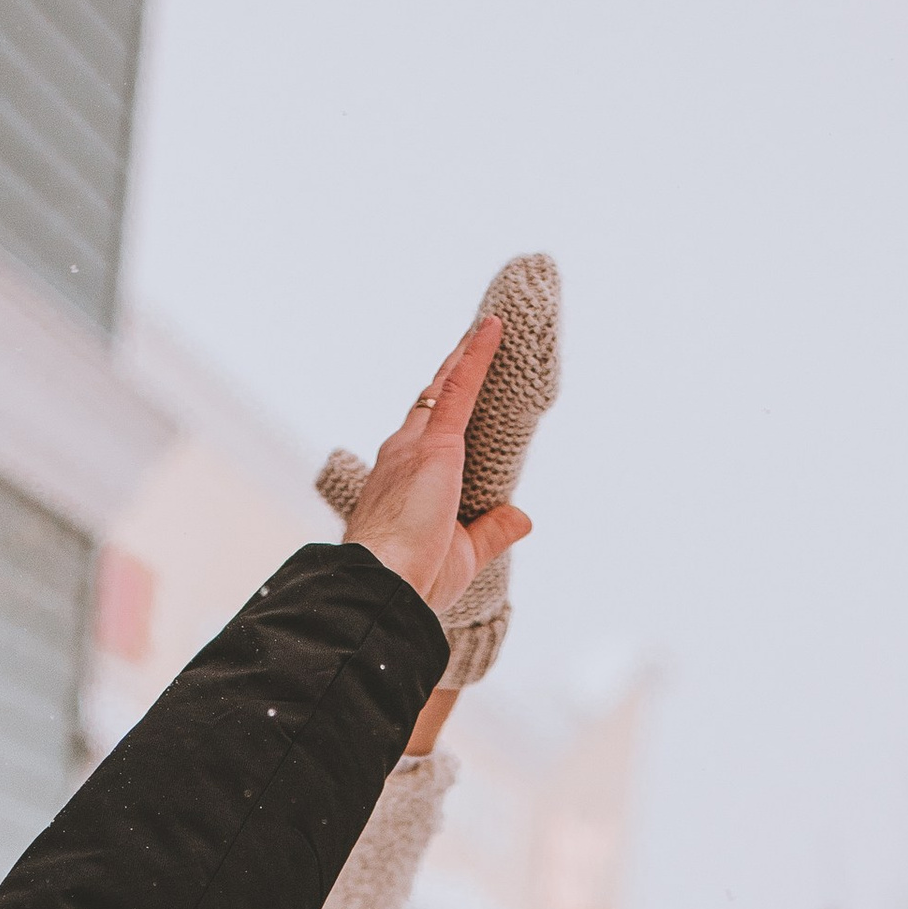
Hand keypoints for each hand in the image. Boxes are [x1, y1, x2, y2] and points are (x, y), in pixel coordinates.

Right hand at [337, 315, 532, 618]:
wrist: (384, 584)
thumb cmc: (413, 578)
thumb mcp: (464, 554)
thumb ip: (492, 531)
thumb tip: (523, 516)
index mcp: (406, 480)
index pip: (428, 432)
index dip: (444, 406)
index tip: (458, 380)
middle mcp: (404, 453)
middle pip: (433, 400)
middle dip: (453, 369)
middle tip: (476, 335)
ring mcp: (416, 445)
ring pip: (446, 386)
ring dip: (466, 355)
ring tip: (490, 324)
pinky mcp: (436, 444)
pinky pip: (460, 387)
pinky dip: (476, 356)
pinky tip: (493, 329)